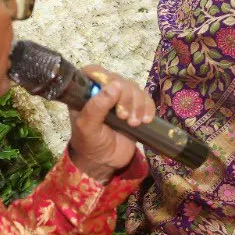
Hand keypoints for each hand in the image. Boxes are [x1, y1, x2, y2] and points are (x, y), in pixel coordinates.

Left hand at [67, 67, 154, 182]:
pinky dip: (149, 108)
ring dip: (138, 105)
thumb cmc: (90, 144)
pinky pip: (146, 99)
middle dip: (127, 98)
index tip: (115, 94)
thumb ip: (96, 107)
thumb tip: (115, 86)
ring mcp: (120, 99)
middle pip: (119, 80)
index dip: (106, 78)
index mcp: (85, 93)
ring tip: (134, 124)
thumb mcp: (88, 127)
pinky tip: (146, 120)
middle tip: (125, 117)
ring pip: (135, 89)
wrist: (105, 162)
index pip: (95, 72)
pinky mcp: (135, 107)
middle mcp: (102, 92)